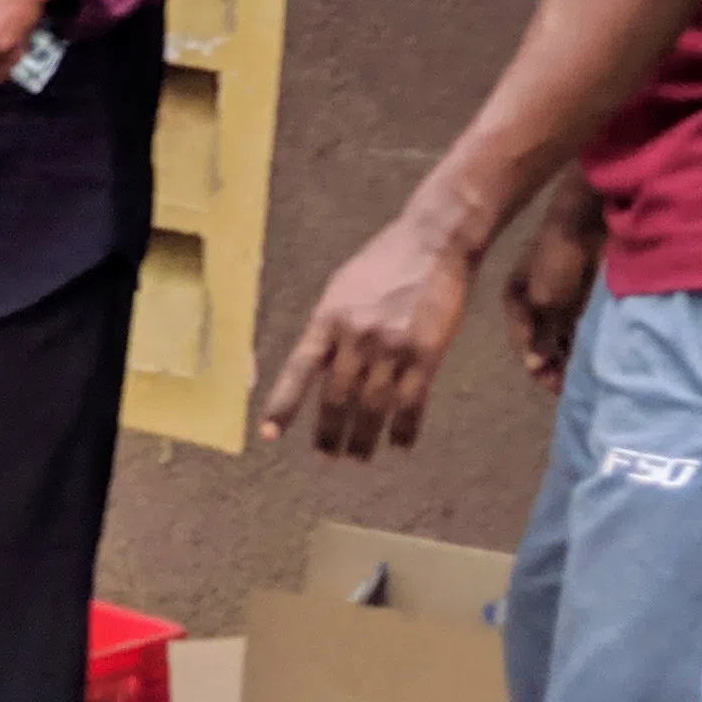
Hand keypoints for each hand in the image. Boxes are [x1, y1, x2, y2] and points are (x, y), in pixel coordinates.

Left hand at [255, 208, 480, 456]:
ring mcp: (393, 347)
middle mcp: (357, 335)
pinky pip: (412, 402)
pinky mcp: (427, 354)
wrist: (432, 243)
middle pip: (338, 398)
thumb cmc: (383, 263)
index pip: (299, 369)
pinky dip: (404, 429)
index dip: (284, 404)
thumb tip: (315, 369)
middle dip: (329, 433)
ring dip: (363, 438)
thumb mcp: (340, 289)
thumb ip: (327, 329)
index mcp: (329, 318)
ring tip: (357, 458)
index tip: (269, 434)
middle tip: (326, 457)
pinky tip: (399, 445)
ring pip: (373, 407)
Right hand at [502, 186, 605, 389]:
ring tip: (582, 377)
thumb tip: (534, 366)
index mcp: (515, 301)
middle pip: (541, 344)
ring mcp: (558, 302)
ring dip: (568, 358)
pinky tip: (592, 358)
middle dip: (552, 365)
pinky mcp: (581, 300)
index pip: (522, 343)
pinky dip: (583, 344)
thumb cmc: (557, 259)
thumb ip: (540, 334)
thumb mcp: (544, 299)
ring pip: (561, 340)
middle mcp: (534, 304)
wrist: (589, 222)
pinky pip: (579, 330)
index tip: (550, 382)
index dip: (535, 364)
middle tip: (567, 386)